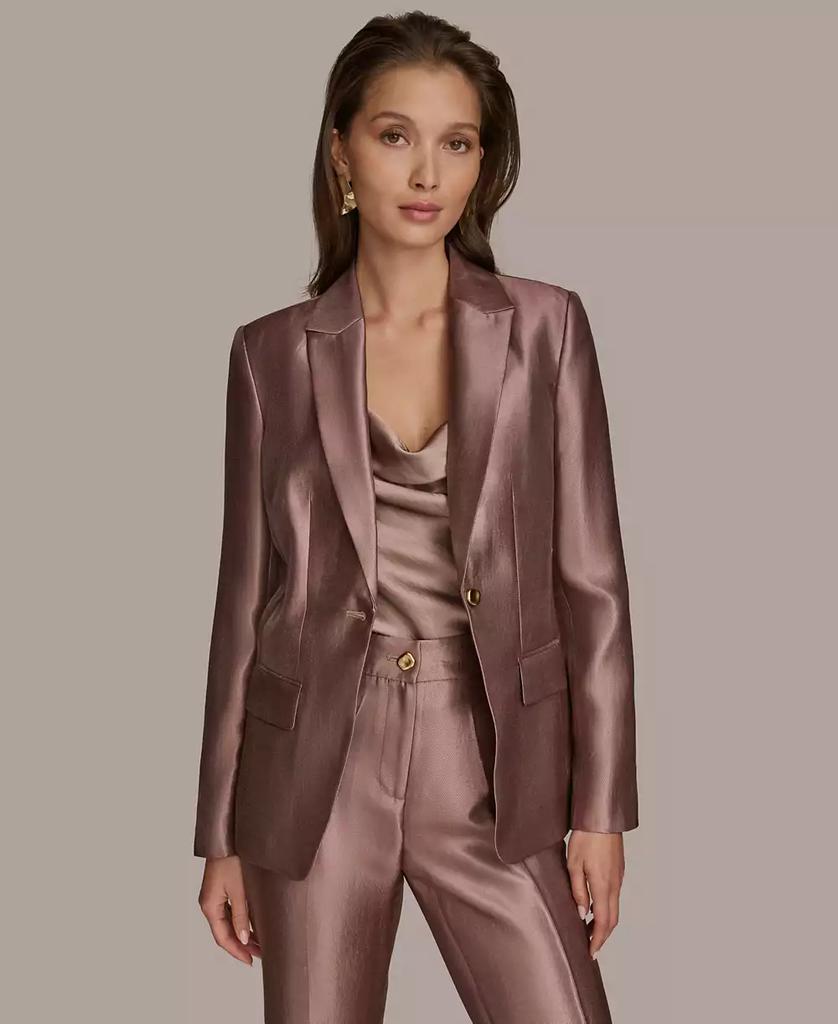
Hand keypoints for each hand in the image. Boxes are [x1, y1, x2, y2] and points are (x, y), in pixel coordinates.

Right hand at [198, 855, 261, 963]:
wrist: (227, 836)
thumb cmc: (232, 859)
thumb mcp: (239, 889)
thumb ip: (241, 915)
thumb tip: (242, 939)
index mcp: (209, 905)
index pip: (222, 937)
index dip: (236, 951)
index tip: (250, 961)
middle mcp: (209, 902)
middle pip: (224, 931)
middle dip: (242, 944)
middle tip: (260, 953)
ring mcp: (214, 895)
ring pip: (228, 922)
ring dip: (242, 933)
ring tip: (260, 942)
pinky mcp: (221, 888)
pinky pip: (229, 911)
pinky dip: (241, 920)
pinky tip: (253, 923)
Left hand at [566, 830, 625, 958]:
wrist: (602, 818)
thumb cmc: (585, 837)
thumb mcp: (573, 864)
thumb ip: (578, 891)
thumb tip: (582, 913)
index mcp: (603, 885)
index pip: (603, 922)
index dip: (597, 940)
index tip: (591, 952)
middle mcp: (614, 885)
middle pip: (612, 919)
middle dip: (602, 936)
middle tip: (590, 946)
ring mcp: (618, 878)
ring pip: (614, 908)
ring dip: (604, 922)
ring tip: (588, 929)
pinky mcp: (618, 871)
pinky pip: (614, 897)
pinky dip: (606, 909)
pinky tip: (594, 907)